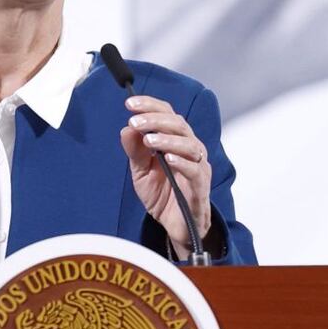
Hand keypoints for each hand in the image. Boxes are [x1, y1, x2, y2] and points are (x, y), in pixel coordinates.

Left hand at [119, 95, 211, 255]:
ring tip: (149, 140)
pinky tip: (168, 159)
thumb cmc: (163, 194)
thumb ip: (135, 150)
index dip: (150, 105)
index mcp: (176, 140)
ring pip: (190, 144)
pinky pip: (195, 170)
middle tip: (135, 121)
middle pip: (179, 124)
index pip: (167, 114)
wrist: (175, 225)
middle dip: (156, 120)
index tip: (129, 103)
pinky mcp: (201, 186)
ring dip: (168, 139)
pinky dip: (182, 162)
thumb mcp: (141, 171)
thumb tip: (127, 127)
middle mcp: (190, 149)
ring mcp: (198, 167)